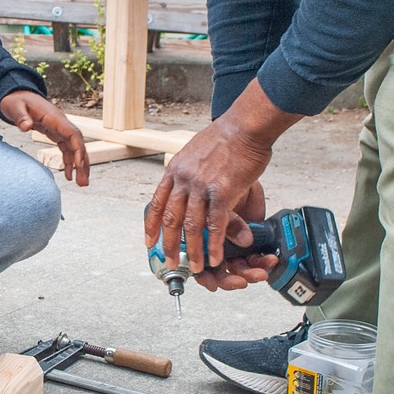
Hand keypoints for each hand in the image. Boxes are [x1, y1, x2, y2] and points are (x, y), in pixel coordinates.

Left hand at [0, 90, 90, 185]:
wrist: (16, 93)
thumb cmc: (16, 100)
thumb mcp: (15, 107)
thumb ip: (21, 117)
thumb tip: (25, 127)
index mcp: (54, 117)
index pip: (73, 133)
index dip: (78, 149)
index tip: (79, 164)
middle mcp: (60, 123)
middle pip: (78, 144)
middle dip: (83, 162)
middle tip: (84, 183)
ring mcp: (59, 128)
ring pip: (74, 148)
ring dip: (79, 166)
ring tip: (81, 184)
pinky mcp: (55, 133)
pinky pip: (66, 149)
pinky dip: (69, 162)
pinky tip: (68, 176)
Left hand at [144, 79, 300, 271]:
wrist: (245, 126)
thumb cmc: (227, 135)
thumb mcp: (198, 152)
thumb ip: (193, 172)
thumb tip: (192, 184)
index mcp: (176, 170)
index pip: (157, 203)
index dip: (151, 225)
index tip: (148, 240)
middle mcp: (184, 179)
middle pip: (170, 219)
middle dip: (168, 245)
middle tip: (170, 262)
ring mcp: (201, 187)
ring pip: (192, 227)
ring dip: (193, 250)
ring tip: (197, 267)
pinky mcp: (222, 192)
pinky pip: (215, 225)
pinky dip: (215, 244)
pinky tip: (216, 257)